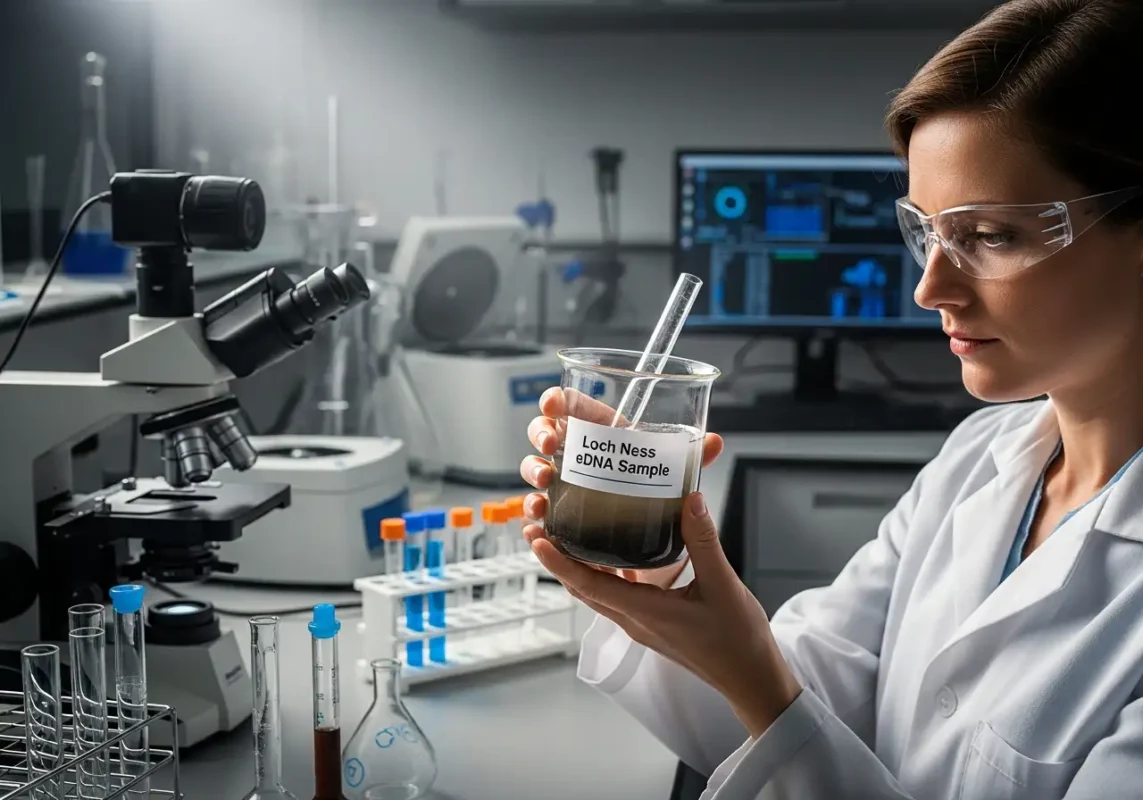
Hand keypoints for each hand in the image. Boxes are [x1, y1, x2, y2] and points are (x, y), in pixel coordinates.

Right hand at [520, 387, 723, 588]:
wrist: (656, 551)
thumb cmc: (659, 502)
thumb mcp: (675, 480)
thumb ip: (692, 461)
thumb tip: (713, 442)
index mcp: (606, 436)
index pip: (575, 409)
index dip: (558, 401)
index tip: (553, 403)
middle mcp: (582, 458)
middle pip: (547, 433)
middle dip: (541, 432)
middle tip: (551, 443)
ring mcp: (568, 487)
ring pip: (536, 469)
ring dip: (533, 471)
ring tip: (546, 480)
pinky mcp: (562, 518)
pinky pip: (539, 512)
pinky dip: (531, 515)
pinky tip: (536, 522)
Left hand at [534, 491, 801, 736]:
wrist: (751, 678)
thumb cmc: (738, 640)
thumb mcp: (723, 584)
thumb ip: (702, 540)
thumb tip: (688, 499)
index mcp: (645, 612)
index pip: (588, 585)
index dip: (559, 562)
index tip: (536, 539)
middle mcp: (635, 620)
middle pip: (583, 588)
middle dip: (558, 559)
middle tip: (541, 527)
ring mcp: (642, 624)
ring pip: (598, 592)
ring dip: (578, 567)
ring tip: (567, 534)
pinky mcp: (652, 623)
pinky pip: (618, 595)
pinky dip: (607, 573)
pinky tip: (615, 551)